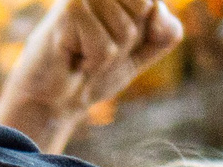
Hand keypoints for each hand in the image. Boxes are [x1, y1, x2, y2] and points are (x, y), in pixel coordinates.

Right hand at [0, 0, 182, 152]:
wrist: (55, 100)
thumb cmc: (95, 69)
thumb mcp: (145, 49)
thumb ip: (167, 29)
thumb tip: (152, 9)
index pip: (152, 2)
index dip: (143, 29)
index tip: (114, 39)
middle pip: (145, 8)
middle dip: (127, 41)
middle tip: (97, 49)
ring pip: (126, 30)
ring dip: (109, 56)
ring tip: (83, 55)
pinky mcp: (69, 10)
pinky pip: (105, 48)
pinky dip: (93, 64)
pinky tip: (73, 60)